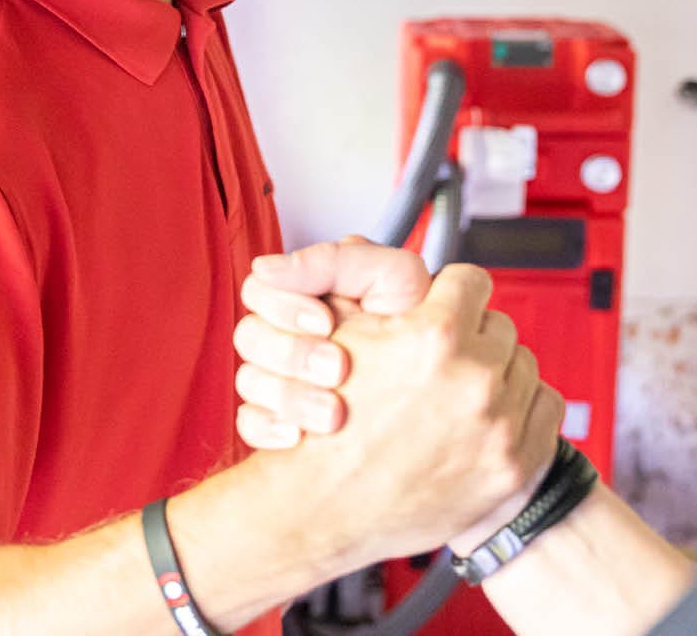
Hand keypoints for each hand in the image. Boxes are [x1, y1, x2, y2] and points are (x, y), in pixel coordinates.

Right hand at [233, 235, 431, 446]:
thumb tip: (267, 268)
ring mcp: (280, 379)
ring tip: (332, 413)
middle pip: (248, 335)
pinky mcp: (279, 420)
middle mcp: (289, 333)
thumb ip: (337, 261)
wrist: (448, 407)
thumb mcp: (395, 279)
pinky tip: (299, 435)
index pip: (260, 288)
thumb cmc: (428, 332)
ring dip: (289, 395)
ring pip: (248, 380)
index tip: (326, 323)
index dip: (286, 305)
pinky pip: (249, 424)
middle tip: (336, 368)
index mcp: (310, 294)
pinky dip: (270, 428)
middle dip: (293, 353)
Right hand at [243, 240, 565, 561]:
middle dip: (472, 337)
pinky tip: (483, 419)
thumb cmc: (322, 429)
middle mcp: (475, 379)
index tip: (442, 309)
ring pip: (523, 365)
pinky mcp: (515, 464)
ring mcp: (500, 425)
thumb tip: (377, 249)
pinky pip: (545, 408)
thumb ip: (366, 282)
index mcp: (434, 337)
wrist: (325, 511)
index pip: (471, 281)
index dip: (449, 294)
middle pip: (499, 325)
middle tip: (441, 361)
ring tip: (457, 394)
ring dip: (496, 374)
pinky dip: (521, 410)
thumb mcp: (335, 336)